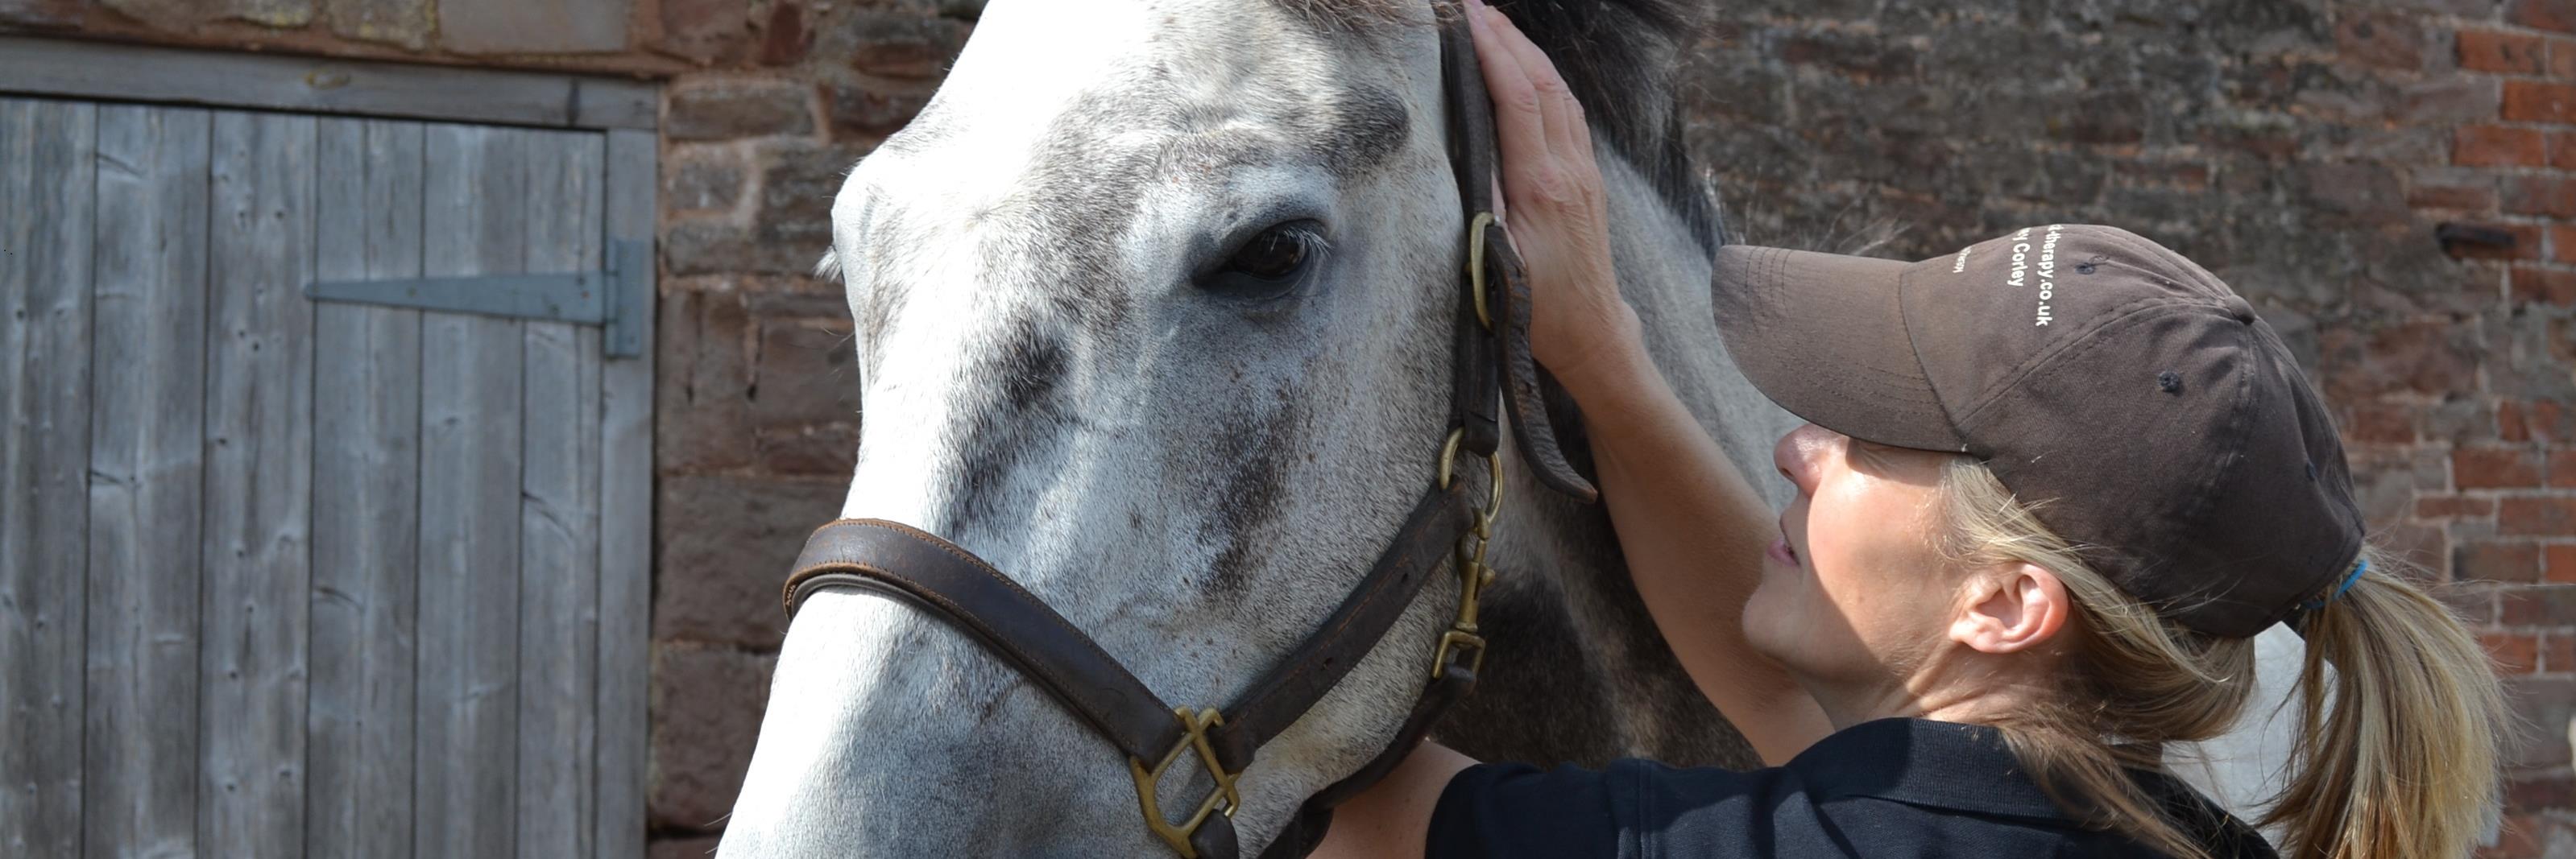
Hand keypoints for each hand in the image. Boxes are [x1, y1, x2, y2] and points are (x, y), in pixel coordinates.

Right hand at [1464, 0, 1641, 395]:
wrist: (1593, 334)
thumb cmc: (1537, 308)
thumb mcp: (1496, 261)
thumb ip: (1484, 203)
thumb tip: (1466, 150)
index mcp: (1542, 185)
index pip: (1517, 99)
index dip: (1492, 53)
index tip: (1467, 20)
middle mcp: (1569, 171)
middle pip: (1542, 84)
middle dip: (1509, 39)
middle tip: (1475, 8)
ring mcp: (1585, 174)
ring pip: (1560, 95)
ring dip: (1530, 55)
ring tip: (1498, 27)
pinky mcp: (1589, 183)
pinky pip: (1569, 116)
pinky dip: (1546, 82)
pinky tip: (1531, 74)